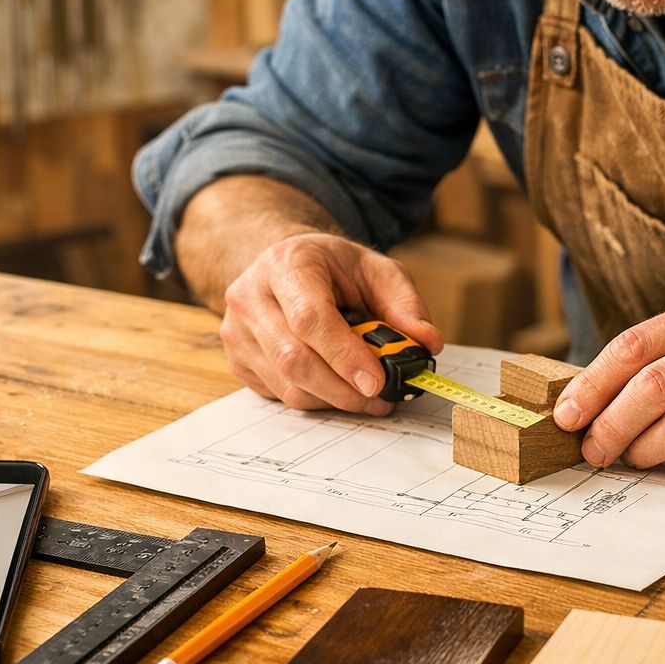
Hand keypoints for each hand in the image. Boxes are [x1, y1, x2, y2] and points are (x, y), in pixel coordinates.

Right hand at [219, 233, 442, 414]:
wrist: (284, 265)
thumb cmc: (332, 268)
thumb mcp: (376, 269)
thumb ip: (405, 303)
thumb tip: (427, 342)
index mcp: (285, 264)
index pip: (310, 318)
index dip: (344, 356)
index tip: (376, 381)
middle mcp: (250, 296)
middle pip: (293, 358)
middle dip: (343, 389)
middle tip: (381, 397)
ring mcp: (237, 332)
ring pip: (287, 385)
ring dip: (333, 399)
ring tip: (367, 394)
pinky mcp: (238, 361)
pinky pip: (280, 395)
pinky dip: (315, 399)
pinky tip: (337, 386)